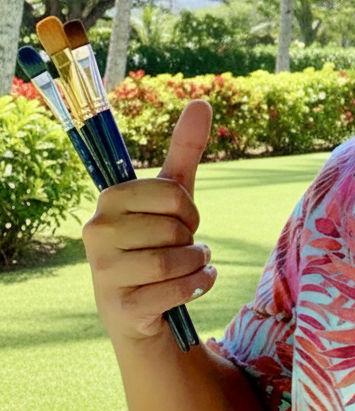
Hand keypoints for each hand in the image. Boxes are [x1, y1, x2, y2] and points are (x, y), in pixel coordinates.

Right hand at [82, 100, 215, 341]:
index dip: (188, 209)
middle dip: (191, 240)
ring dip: (197, 264)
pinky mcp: (120, 307)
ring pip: (177, 261)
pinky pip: (178, 289)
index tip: (180, 220)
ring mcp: (104, 272)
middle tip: (178, 248)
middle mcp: (97, 232)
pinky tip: (194, 285)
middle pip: (176, 229)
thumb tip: (201, 102)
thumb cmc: (155, 242)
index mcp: (109, 199)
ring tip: (188, 266)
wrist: (139, 308)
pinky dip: (199, 286)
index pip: (173, 194)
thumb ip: (184, 149)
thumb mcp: (171, 196)